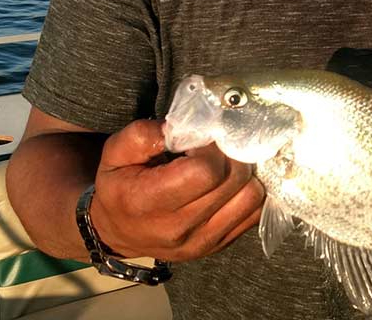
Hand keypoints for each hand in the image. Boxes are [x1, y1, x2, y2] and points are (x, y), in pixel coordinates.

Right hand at [90, 120, 263, 261]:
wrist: (117, 231)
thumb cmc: (120, 185)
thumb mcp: (117, 152)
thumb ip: (147, 134)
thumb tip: (187, 126)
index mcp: (149, 203)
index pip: (205, 171)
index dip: (211, 147)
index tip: (202, 139)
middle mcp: (178, 229)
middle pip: (233, 181)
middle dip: (231, 154)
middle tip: (218, 147)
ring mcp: (201, 242)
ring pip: (251, 197)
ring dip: (244, 173)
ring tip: (225, 164)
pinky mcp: (218, 246)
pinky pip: (254, 214)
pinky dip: (249, 192)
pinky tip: (232, 182)